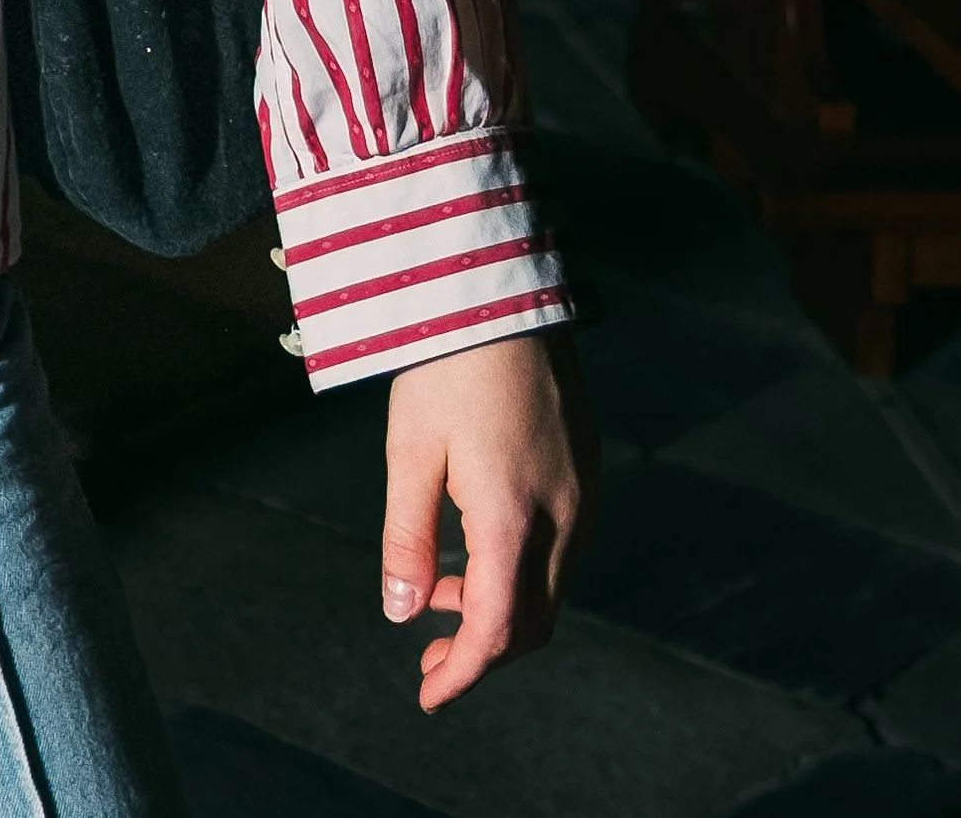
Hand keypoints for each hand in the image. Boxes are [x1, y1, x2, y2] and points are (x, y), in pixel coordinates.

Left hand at [380, 329, 595, 708]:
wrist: (500, 290)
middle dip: (481, 650)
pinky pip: (561, 546)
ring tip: (435, 592)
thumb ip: (406, 536)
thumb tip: (399, 611)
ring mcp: (583, 492)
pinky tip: (473, 546)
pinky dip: (519, 567)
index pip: (497, 629)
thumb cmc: (443, 366)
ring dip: (499, 606)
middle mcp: (562, 515)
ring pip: (550, 586)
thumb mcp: (408, 450)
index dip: (463, 672)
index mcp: (512, 517)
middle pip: (533, 620)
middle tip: (427, 656)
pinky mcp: (587, 468)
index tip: (428, 696)